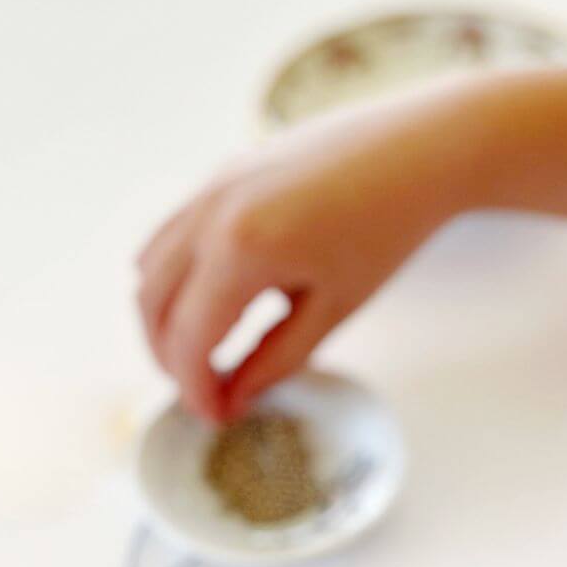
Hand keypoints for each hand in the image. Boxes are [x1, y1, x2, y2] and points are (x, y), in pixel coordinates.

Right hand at [136, 87, 481, 421]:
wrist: (420, 148)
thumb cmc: (387, 229)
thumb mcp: (332, 309)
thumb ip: (273, 361)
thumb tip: (232, 399)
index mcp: (241, 250)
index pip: (190, 342)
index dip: (196, 391)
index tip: (216, 419)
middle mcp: (210, 214)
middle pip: (151, 306)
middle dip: (168, 359)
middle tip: (204, 391)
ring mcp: (209, 187)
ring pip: (146, 269)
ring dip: (161, 319)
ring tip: (201, 351)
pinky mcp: (218, 175)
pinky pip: (166, 235)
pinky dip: (170, 277)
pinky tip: (206, 301)